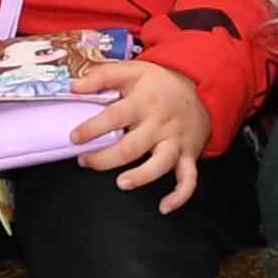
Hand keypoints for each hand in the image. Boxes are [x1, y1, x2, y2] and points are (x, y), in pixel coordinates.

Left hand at [71, 60, 211, 212]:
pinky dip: (180, 195)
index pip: (115, 116)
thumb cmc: (161, 83)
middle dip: (106, 158)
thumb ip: (102, 75)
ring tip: (122, 183)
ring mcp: (175, 141)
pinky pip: (189, 179)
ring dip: (142, 176)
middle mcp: (160, 123)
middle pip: (133, 146)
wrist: (203, 87)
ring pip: (161, 163)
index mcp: (144, 102)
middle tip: (86, 161)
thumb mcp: (133, 70)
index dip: (93, 128)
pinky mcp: (188, 155)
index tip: (75, 137)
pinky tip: (165, 207)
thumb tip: (74, 86)